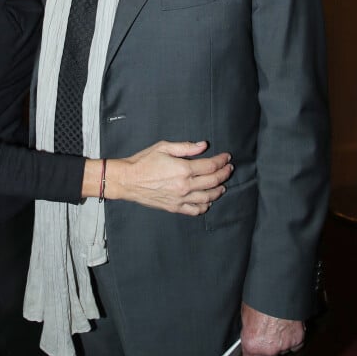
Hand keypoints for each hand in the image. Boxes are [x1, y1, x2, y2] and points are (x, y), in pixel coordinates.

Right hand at [107, 140, 230, 213]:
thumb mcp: (163, 147)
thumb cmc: (143, 162)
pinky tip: (208, 201)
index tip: (226, 157)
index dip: (221, 161)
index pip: (210, 166)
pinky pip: (195, 210)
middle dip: (224, 174)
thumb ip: (185, 147)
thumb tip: (203, 145)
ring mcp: (180, 198)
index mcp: (183, 169)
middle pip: (213, 181)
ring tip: (222, 185)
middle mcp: (185, 185)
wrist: (127, 180)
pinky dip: (205, 206)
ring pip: (208, 197)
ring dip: (218, 190)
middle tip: (229, 169)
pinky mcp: (175, 207)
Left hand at [240, 303, 304, 355]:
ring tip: (277, 334)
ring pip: (284, 354)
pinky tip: (288, 331)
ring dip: (281, 347)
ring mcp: (285, 345)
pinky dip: (293, 340)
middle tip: (267, 351)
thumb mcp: (245, 317)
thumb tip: (250, 336)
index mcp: (252, 345)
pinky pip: (295, 345)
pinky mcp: (298, 338)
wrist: (276, 290)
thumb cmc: (258, 300)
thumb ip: (249, 332)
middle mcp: (269, 349)